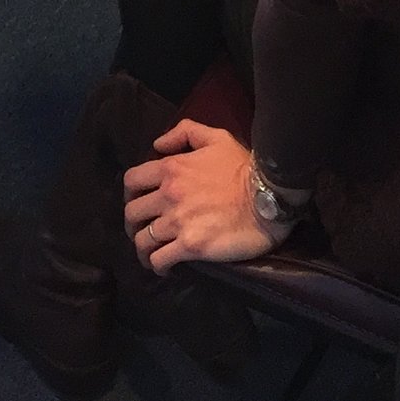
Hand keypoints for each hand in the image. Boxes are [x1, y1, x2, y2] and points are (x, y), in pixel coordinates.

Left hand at [120, 122, 285, 273]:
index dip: (131, 194)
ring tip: (151, 254)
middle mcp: (168, 195)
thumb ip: (184, 132)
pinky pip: (160, 260)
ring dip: (143, 248)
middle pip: (132, 214)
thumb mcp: (216, 137)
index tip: (138, 202)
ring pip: (142, 240)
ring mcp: (177, 222)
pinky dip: (158, 266)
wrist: (268, 198)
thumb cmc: (244, 167)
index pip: (131, 181)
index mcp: (171, 168)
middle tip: (143, 230)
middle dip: (133, 224)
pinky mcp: (190, 246)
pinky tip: (165, 268)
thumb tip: (158, 145)